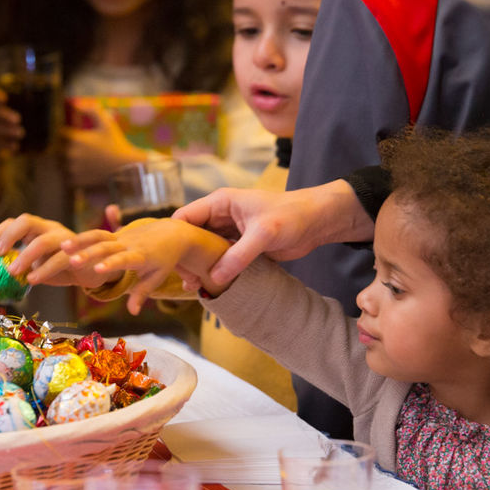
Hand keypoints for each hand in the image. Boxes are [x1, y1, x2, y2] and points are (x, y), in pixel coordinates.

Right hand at [0, 84, 23, 154]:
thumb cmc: (7, 135)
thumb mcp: (13, 124)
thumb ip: (23, 116)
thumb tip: (48, 116)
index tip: (5, 98)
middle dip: (2, 113)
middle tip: (18, 119)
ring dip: (6, 129)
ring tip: (21, 133)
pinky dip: (4, 145)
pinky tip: (16, 146)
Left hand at [0, 213, 116, 287]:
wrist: (91, 271)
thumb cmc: (60, 268)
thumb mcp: (37, 265)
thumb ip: (20, 264)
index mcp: (38, 229)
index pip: (14, 222)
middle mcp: (50, 228)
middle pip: (27, 221)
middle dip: (9, 236)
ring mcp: (65, 238)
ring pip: (43, 241)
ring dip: (26, 256)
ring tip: (12, 271)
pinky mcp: (77, 253)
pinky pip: (60, 259)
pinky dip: (45, 269)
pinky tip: (33, 280)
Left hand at [60, 100, 147, 188]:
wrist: (126, 168)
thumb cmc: (117, 144)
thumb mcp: (107, 124)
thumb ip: (92, 111)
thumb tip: (77, 105)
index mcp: (76, 139)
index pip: (59, 134)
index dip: (63, 134)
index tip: (70, 135)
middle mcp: (71, 154)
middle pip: (57, 150)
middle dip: (63, 148)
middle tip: (74, 150)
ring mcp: (73, 168)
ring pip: (61, 164)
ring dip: (65, 162)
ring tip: (77, 162)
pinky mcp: (76, 180)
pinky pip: (67, 177)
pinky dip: (71, 175)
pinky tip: (81, 172)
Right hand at [62, 218, 229, 313]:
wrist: (171, 233)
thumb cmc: (164, 260)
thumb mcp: (156, 277)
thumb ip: (142, 294)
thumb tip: (133, 313)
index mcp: (141, 256)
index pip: (124, 260)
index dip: (111, 264)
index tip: (97, 270)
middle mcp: (129, 244)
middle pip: (106, 248)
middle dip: (88, 254)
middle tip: (71, 262)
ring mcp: (121, 236)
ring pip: (98, 237)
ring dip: (80, 242)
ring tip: (61, 248)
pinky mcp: (115, 233)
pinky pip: (96, 234)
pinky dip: (81, 238)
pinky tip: (63, 245)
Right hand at [172, 180, 373, 285]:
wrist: (319, 221)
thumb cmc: (292, 215)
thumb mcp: (263, 234)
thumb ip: (238, 255)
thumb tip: (215, 278)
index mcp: (220, 203)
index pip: (185, 217)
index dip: (175, 238)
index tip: (169, 260)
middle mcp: (222, 216)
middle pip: (193, 236)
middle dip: (186, 257)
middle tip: (184, 279)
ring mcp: (231, 232)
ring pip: (206, 250)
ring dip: (200, 266)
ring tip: (194, 286)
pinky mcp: (242, 247)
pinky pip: (222, 259)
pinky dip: (215, 271)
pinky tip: (211, 285)